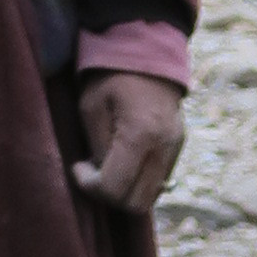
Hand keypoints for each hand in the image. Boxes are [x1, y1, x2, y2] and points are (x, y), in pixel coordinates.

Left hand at [75, 71, 185, 215]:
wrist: (148, 52)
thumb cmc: (111, 76)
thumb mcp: (92, 108)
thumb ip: (98, 148)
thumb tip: (100, 175)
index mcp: (140, 135)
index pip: (115, 189)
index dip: (90, 186)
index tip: (78, 167)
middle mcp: (164, 147)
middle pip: (136, 204)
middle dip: (109, 196)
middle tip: (92, 173)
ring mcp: (175, 149)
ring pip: (150, 198)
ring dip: (125, 192)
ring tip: (108, 168)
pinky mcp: (178, 148)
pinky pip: (157, 182)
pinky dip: (138, 182)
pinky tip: (123, 161)